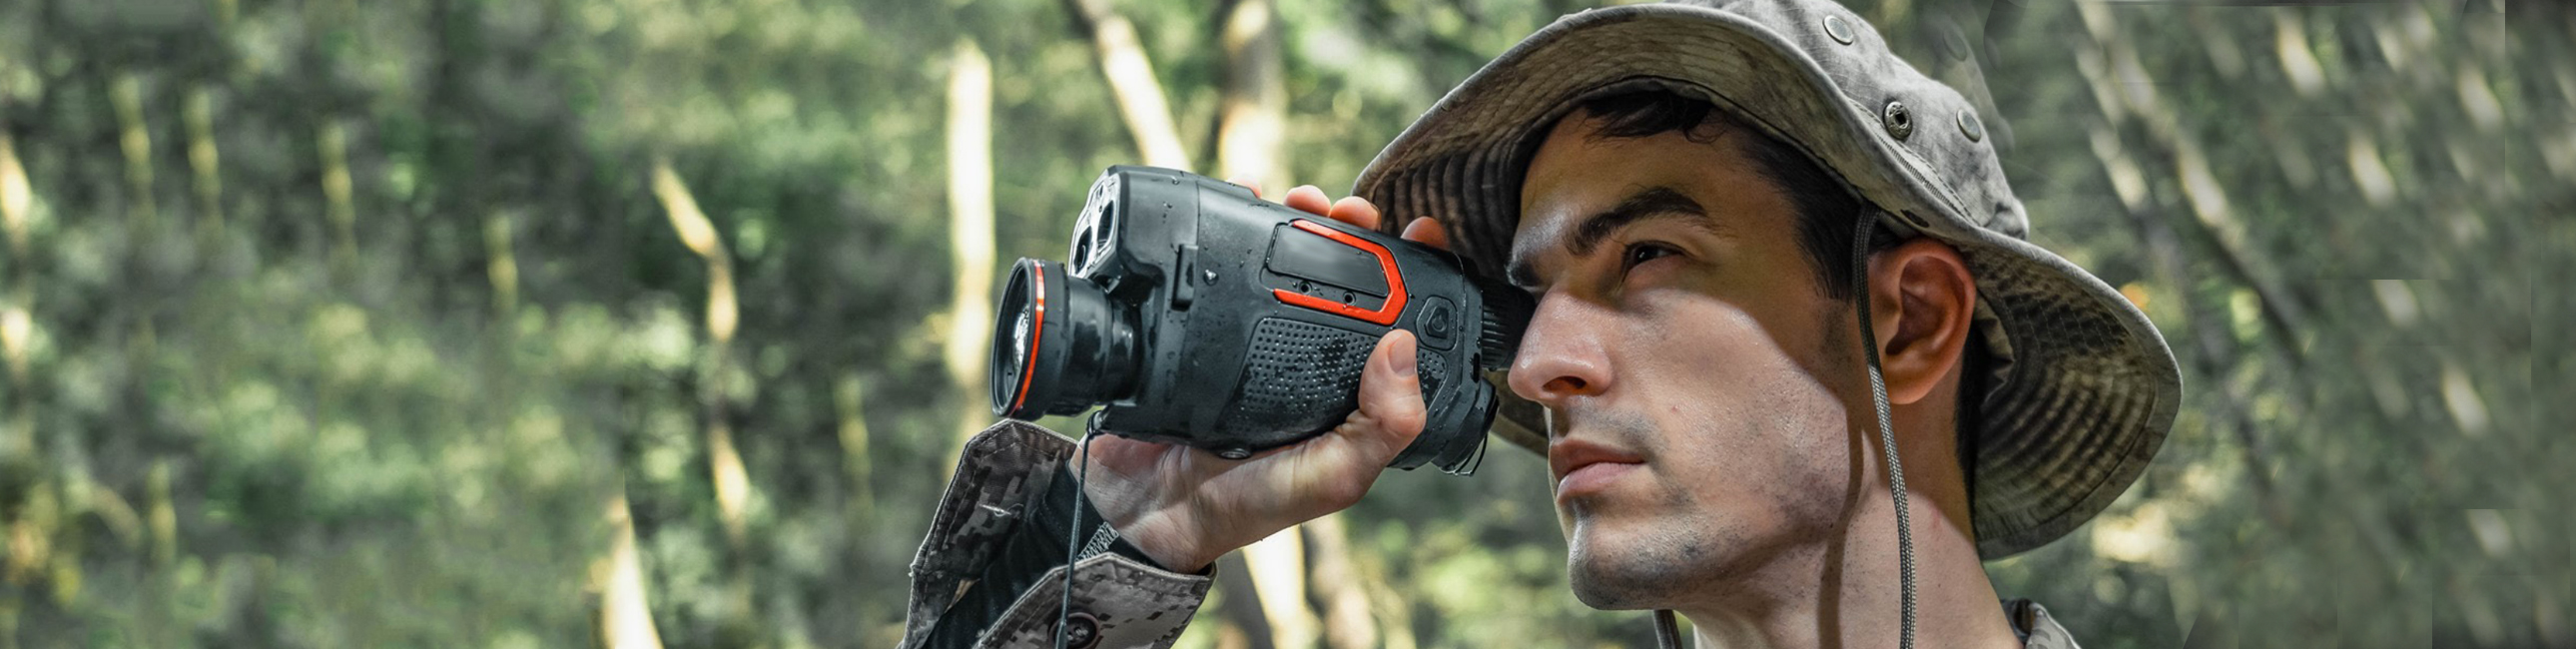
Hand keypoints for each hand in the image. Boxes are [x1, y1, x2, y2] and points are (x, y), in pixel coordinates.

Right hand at [1072, 178, 1451, 572]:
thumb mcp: (1331, 478)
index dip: (1415, 273)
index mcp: (1349, 392)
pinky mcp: (1204, 327)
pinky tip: (1242, 197)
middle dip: (1354, 232)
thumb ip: (1381, 429)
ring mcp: (1253, 340)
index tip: (1421, 230)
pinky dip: (1234, 225)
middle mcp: (1307, 360)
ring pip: (1287, 262)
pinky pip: (1225, 265)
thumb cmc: (1242, 505)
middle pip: (1344, 277)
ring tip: (1299, 198)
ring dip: (1300, 220)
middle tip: (1351, 210)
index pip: (1396, 319)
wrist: (1141, 508)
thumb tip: (1404, 347)